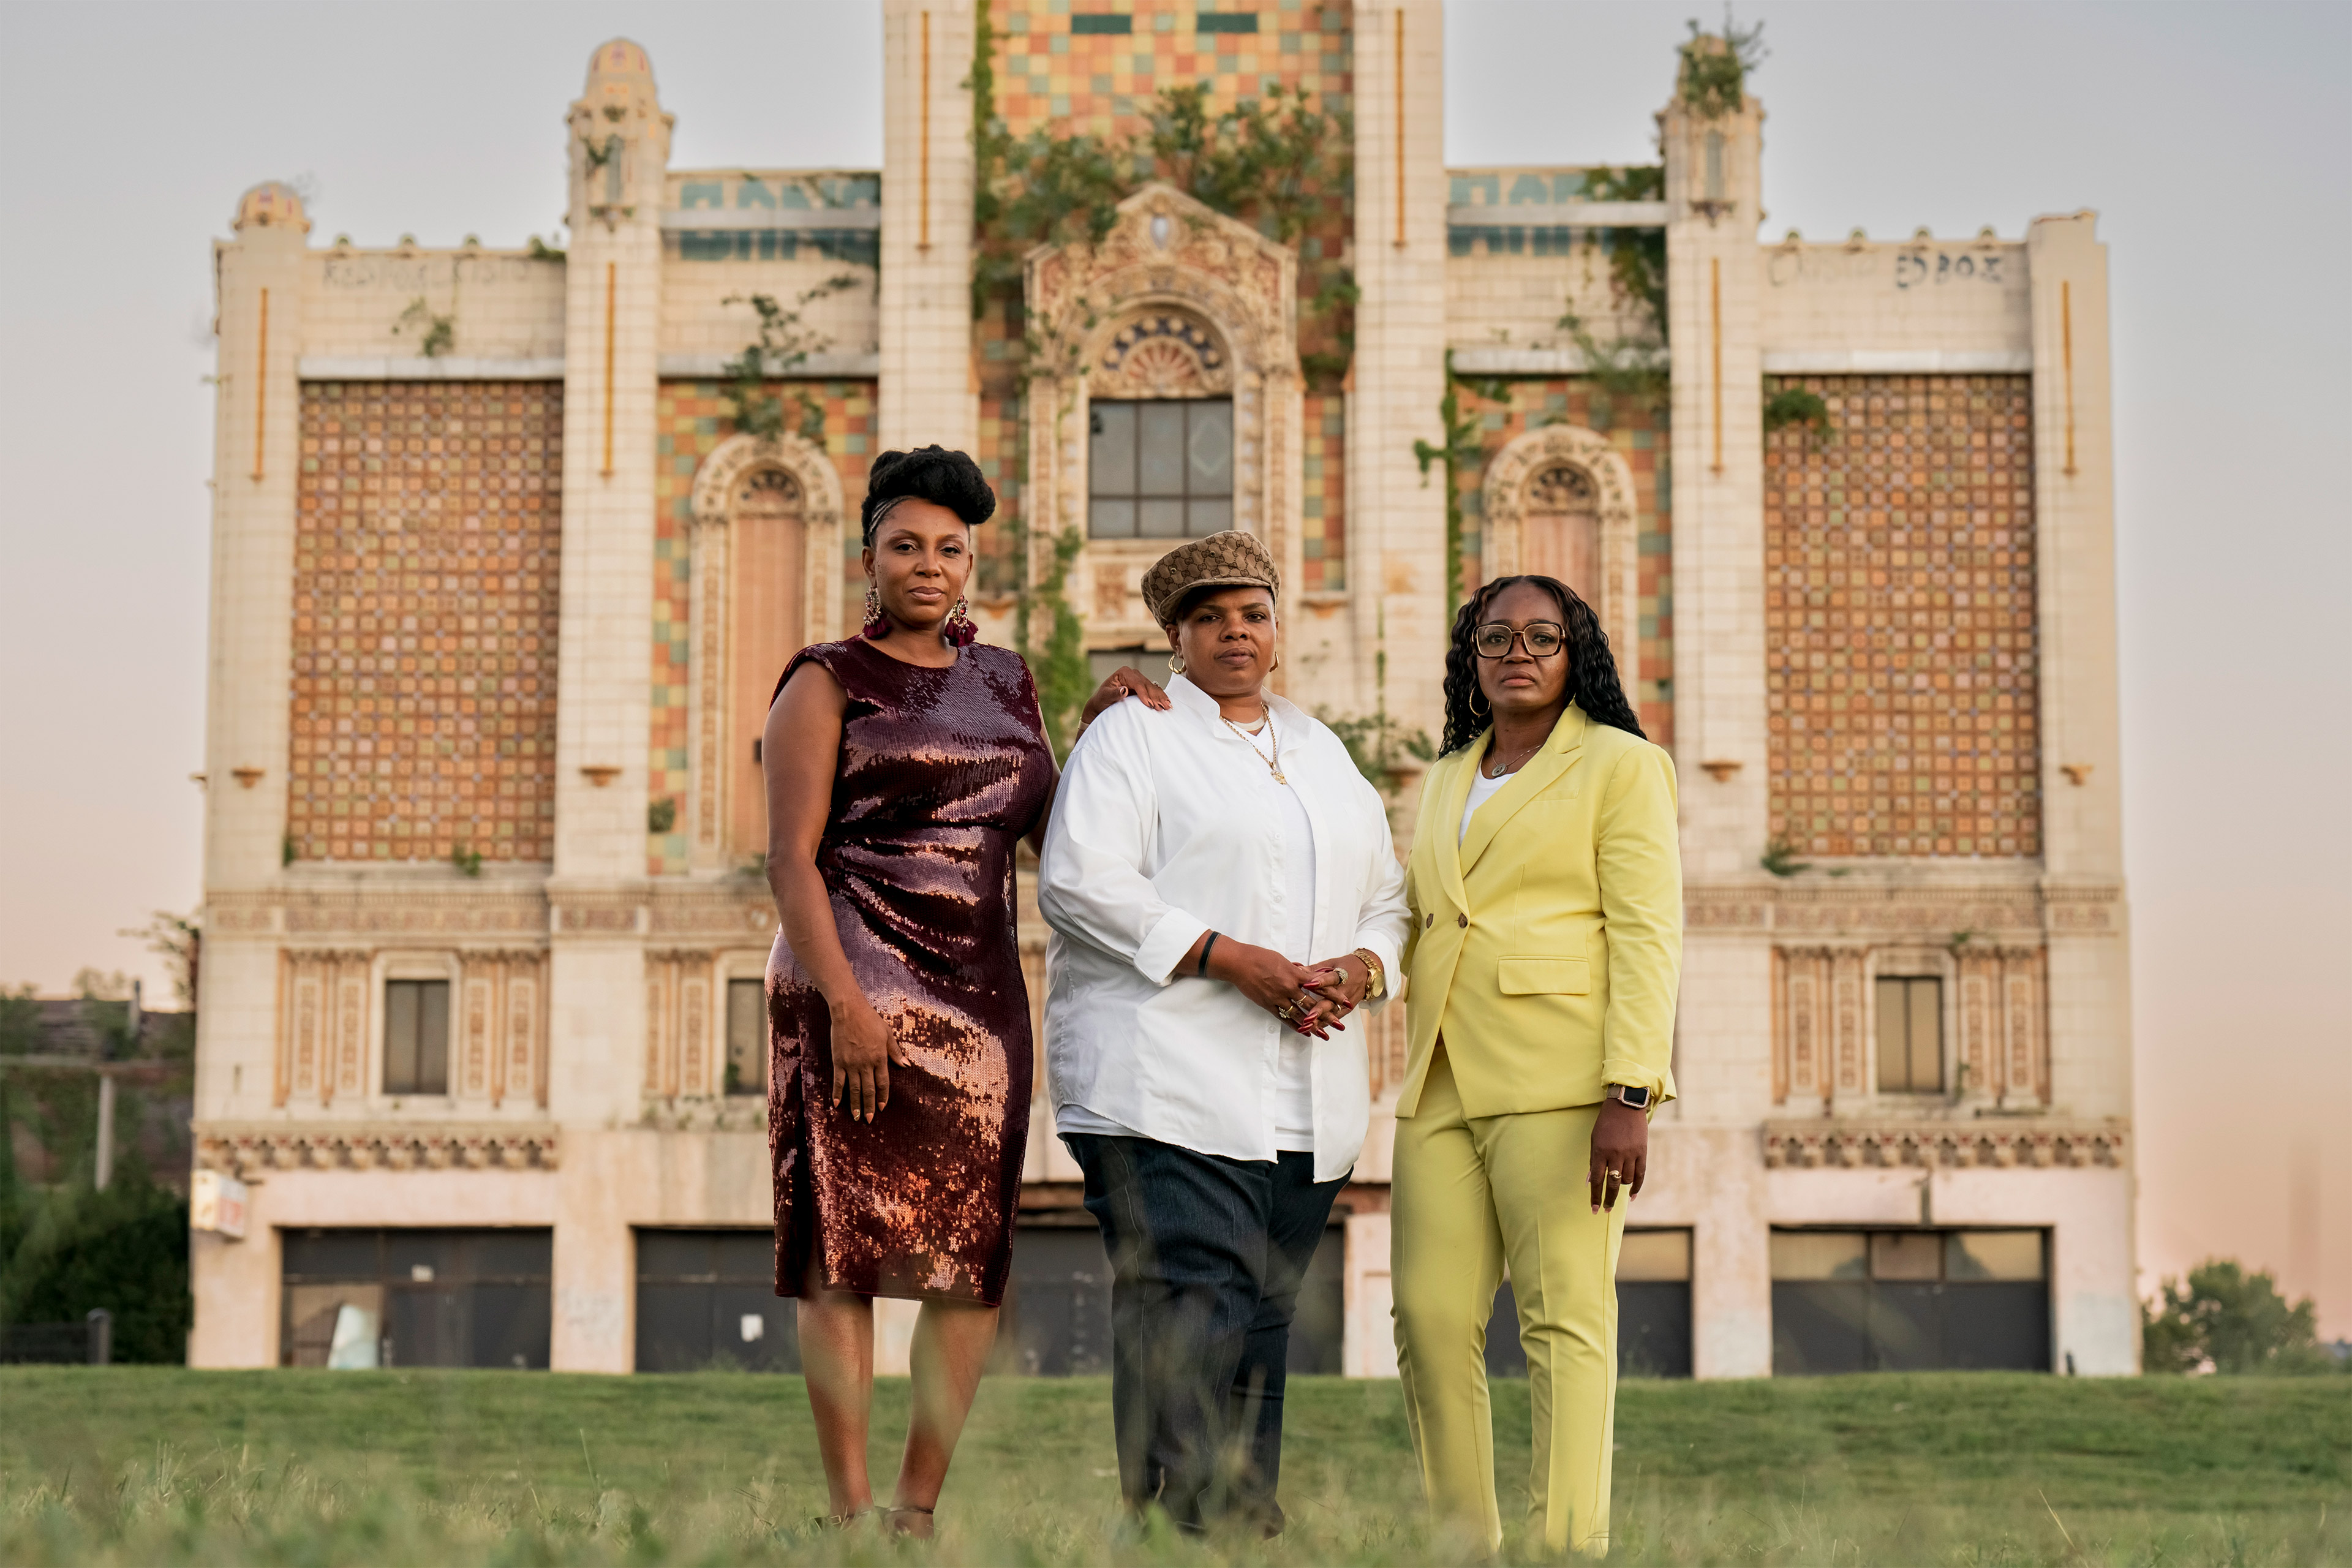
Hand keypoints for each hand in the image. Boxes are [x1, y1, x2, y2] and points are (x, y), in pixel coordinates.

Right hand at [828, 993, 907, 1122]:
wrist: (849, 1011)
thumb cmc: (870, 1020)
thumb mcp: (887, 1034)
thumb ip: (895, 1052)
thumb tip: (906, 1065)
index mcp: (879, 1058)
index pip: (882, 1083)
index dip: (882, 1096)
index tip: (882, 1107)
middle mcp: (865, 1064)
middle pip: (868, 1090)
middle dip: (869, 1106)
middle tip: (869, 1119)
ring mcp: (851, 1064)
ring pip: (854, 1089)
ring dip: (855, 1104)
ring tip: (856, 1117)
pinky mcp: (838, 1061)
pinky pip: (838, 1081)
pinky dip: (838, 1093)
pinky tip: (837, 1104)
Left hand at [1079, 666, 1171, 727]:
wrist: (1102, 705)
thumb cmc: (1101, 700)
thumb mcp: (1105, 697)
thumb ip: (1114, 694)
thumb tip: (1124, 689)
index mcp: (1124, 673)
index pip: (1137, 683)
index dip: (1144, 693)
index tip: (1149, 704)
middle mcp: (1133, 674)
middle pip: (1147, 685)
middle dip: (1155, 696)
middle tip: (1162, 707)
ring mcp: (1138, 680)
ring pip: (1152, 688)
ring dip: (1160, 697)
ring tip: (1167, 706)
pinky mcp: (1142, 687)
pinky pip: (1153, 691)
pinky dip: (1160, 697)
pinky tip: (1167, 703)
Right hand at [1203, 937, 1335, 1032]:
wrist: (1240, 963)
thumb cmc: (1260, 957)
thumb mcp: (1282, 960)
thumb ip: (1296, 970)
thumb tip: (1307, 973)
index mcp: (1295, 974)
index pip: (1320, 986)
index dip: (1334, 994)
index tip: (1346, 1001)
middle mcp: (1289, 987)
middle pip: (1312, 1004)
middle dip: (1328, 1015)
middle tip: (1340, 1024)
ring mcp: (1278, 997)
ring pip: (1300, 1014)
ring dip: (1313, 1025)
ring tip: (1325, 1035)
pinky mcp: (1268, 1004)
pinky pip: (1284, 1018)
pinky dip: (1295, 1026)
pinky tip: (1304, 1032)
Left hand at [1298, 954, 1371, 1030]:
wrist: (1367, 972)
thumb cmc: (1347, 966)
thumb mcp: (1331, 964)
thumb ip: (1313, 969)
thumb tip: (1296, 969)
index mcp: (1341, 975)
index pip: (1330, 979)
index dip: (1319, 982)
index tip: (1307, 985)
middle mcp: (1344, 989)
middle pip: (1331, 1001)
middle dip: (1318, 1010)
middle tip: (1307, 1017)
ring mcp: (1346, 1001)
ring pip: (1332, 1013)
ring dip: (1319, 1021)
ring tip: (1307, 1026)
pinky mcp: (1347, 1009)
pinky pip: (1334, 1018)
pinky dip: (1324, 1024)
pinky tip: (1313, 1030)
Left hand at [1588, 1097, 1648, 1211]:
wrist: (1625, 1105)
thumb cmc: (1606, 1122)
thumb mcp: (1595, 1139)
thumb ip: (1594, 1161)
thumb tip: (1592, 1181)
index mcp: (1600, 1151)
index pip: (1597, 1180)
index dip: (1595, 1196)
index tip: (1594, 1209)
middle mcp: (1615, 1154)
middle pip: (1612, 1184)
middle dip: (1608, 1199)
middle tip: (1605, 1210)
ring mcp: (1630, 1153)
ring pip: (1626, 1180)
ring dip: (1621, 1187)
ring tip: (1617, 1187)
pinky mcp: (1642, 1152)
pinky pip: (1640, 1174)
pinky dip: (1636, 1187)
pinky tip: (1632, 1196)